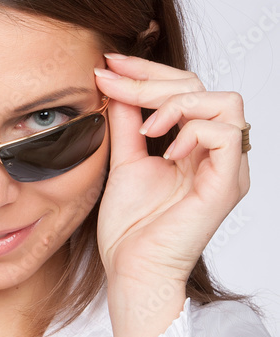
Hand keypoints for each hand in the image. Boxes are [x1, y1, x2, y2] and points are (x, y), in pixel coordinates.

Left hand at [93, 54, 249, 287]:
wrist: (133, 271)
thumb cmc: (131, 230)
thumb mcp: (124, 161)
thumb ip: (127, 122)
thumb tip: (116, 83)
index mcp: (197, 148)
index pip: (185, 89)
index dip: (148, 71)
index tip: (109, 64)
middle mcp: (218, 155)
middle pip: (203, 87)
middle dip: (154, 78)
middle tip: (113, 79)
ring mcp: (227, 169)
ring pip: (225, 101)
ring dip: (178, 103)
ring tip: (146, 127)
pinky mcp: (227, 185)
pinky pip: (226, 134)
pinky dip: (193, 131)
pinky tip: (165, 150)